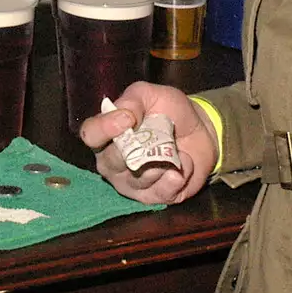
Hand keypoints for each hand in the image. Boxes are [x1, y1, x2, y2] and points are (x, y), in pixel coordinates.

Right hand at [80, 81, 217, 204]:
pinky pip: (160, 192)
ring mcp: (129, 183)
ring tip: (175, 149)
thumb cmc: (170, 111)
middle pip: (111, 161)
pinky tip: (183, 165)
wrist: (200, 132)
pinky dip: (176, 177)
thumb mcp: (150, 95)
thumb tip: (123, 114)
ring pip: (139, 177)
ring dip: (163, 160)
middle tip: (159, 136)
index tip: (128, 119)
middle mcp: (110, 161)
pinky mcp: (152, 198)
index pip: (90, 134)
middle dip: (138, 148)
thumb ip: (133, 100)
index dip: (105, 128)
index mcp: (105, 133)